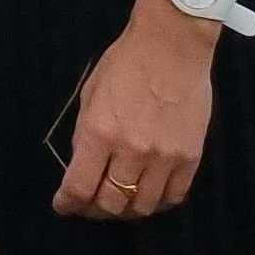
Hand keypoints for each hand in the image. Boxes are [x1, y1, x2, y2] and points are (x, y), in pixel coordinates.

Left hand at [55, 0, 216, 218]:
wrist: (171, 45)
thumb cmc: (125, 62)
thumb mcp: (91, 93)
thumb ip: (86, 133)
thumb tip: (83, 165)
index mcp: (100, 132)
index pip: (79, 186)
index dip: (68, 203)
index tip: (63, 206)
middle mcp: (131, 150)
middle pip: (112, 203)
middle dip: (95, 209)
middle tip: (91, 205)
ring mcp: (164, 157)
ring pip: (143, 206)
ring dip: (127, 209)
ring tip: (120, 202)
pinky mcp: (190, 158)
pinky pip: (173, 196)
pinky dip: (158, 202)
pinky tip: (148, 193)